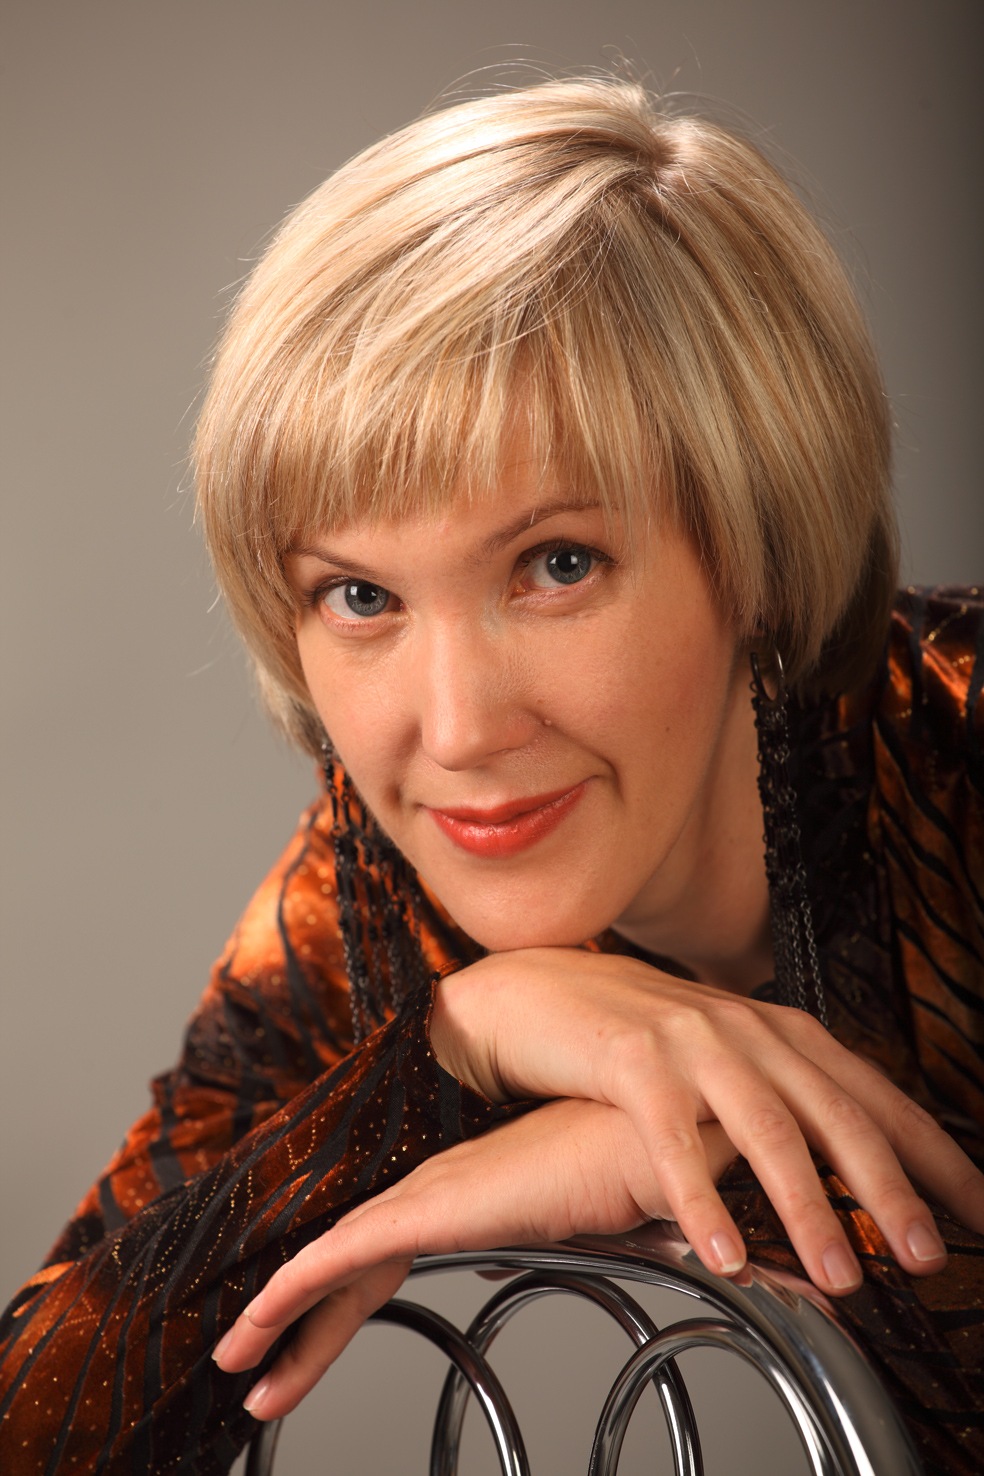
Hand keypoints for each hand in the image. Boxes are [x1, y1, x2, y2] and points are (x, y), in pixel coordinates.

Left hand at [213, 1101, 736, 1418]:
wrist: (648, 1140)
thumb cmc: (622, 1171)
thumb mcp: (565, 1220)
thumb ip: (529, 1239)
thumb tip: (495, 1273)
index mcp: (457, 1194)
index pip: (373, 1256)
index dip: (331, 1301)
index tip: (299, 1344)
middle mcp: (429, 1190)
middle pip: (340, 1268)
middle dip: (292, 1325)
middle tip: (251, 1372)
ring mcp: (424, 1196)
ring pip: (325, 1266)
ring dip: (276, 1320)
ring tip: (240, 1371)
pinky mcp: (427, 1209)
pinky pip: (338, 1257)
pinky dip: (292, 1291)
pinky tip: (257, 1323)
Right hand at [431, 948, 983, 1292]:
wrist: (541, 990)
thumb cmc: (637, 1036)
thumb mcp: (724, 1057)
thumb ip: (782, 1094)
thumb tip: (847, 1159)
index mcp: (779, 1031)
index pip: (875, 1094)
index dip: (931, 1152)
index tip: (976, 1207)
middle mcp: (748, 1029)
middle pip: (835, 1111)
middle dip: (889, 1188)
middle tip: (928, 1254)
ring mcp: (692, 1041)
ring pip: (767, 1128)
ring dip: (810, 1206)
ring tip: (840, 1276)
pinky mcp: (632, 1061)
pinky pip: (676, 1140)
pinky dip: (704, 1201)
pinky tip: (725, 1253)